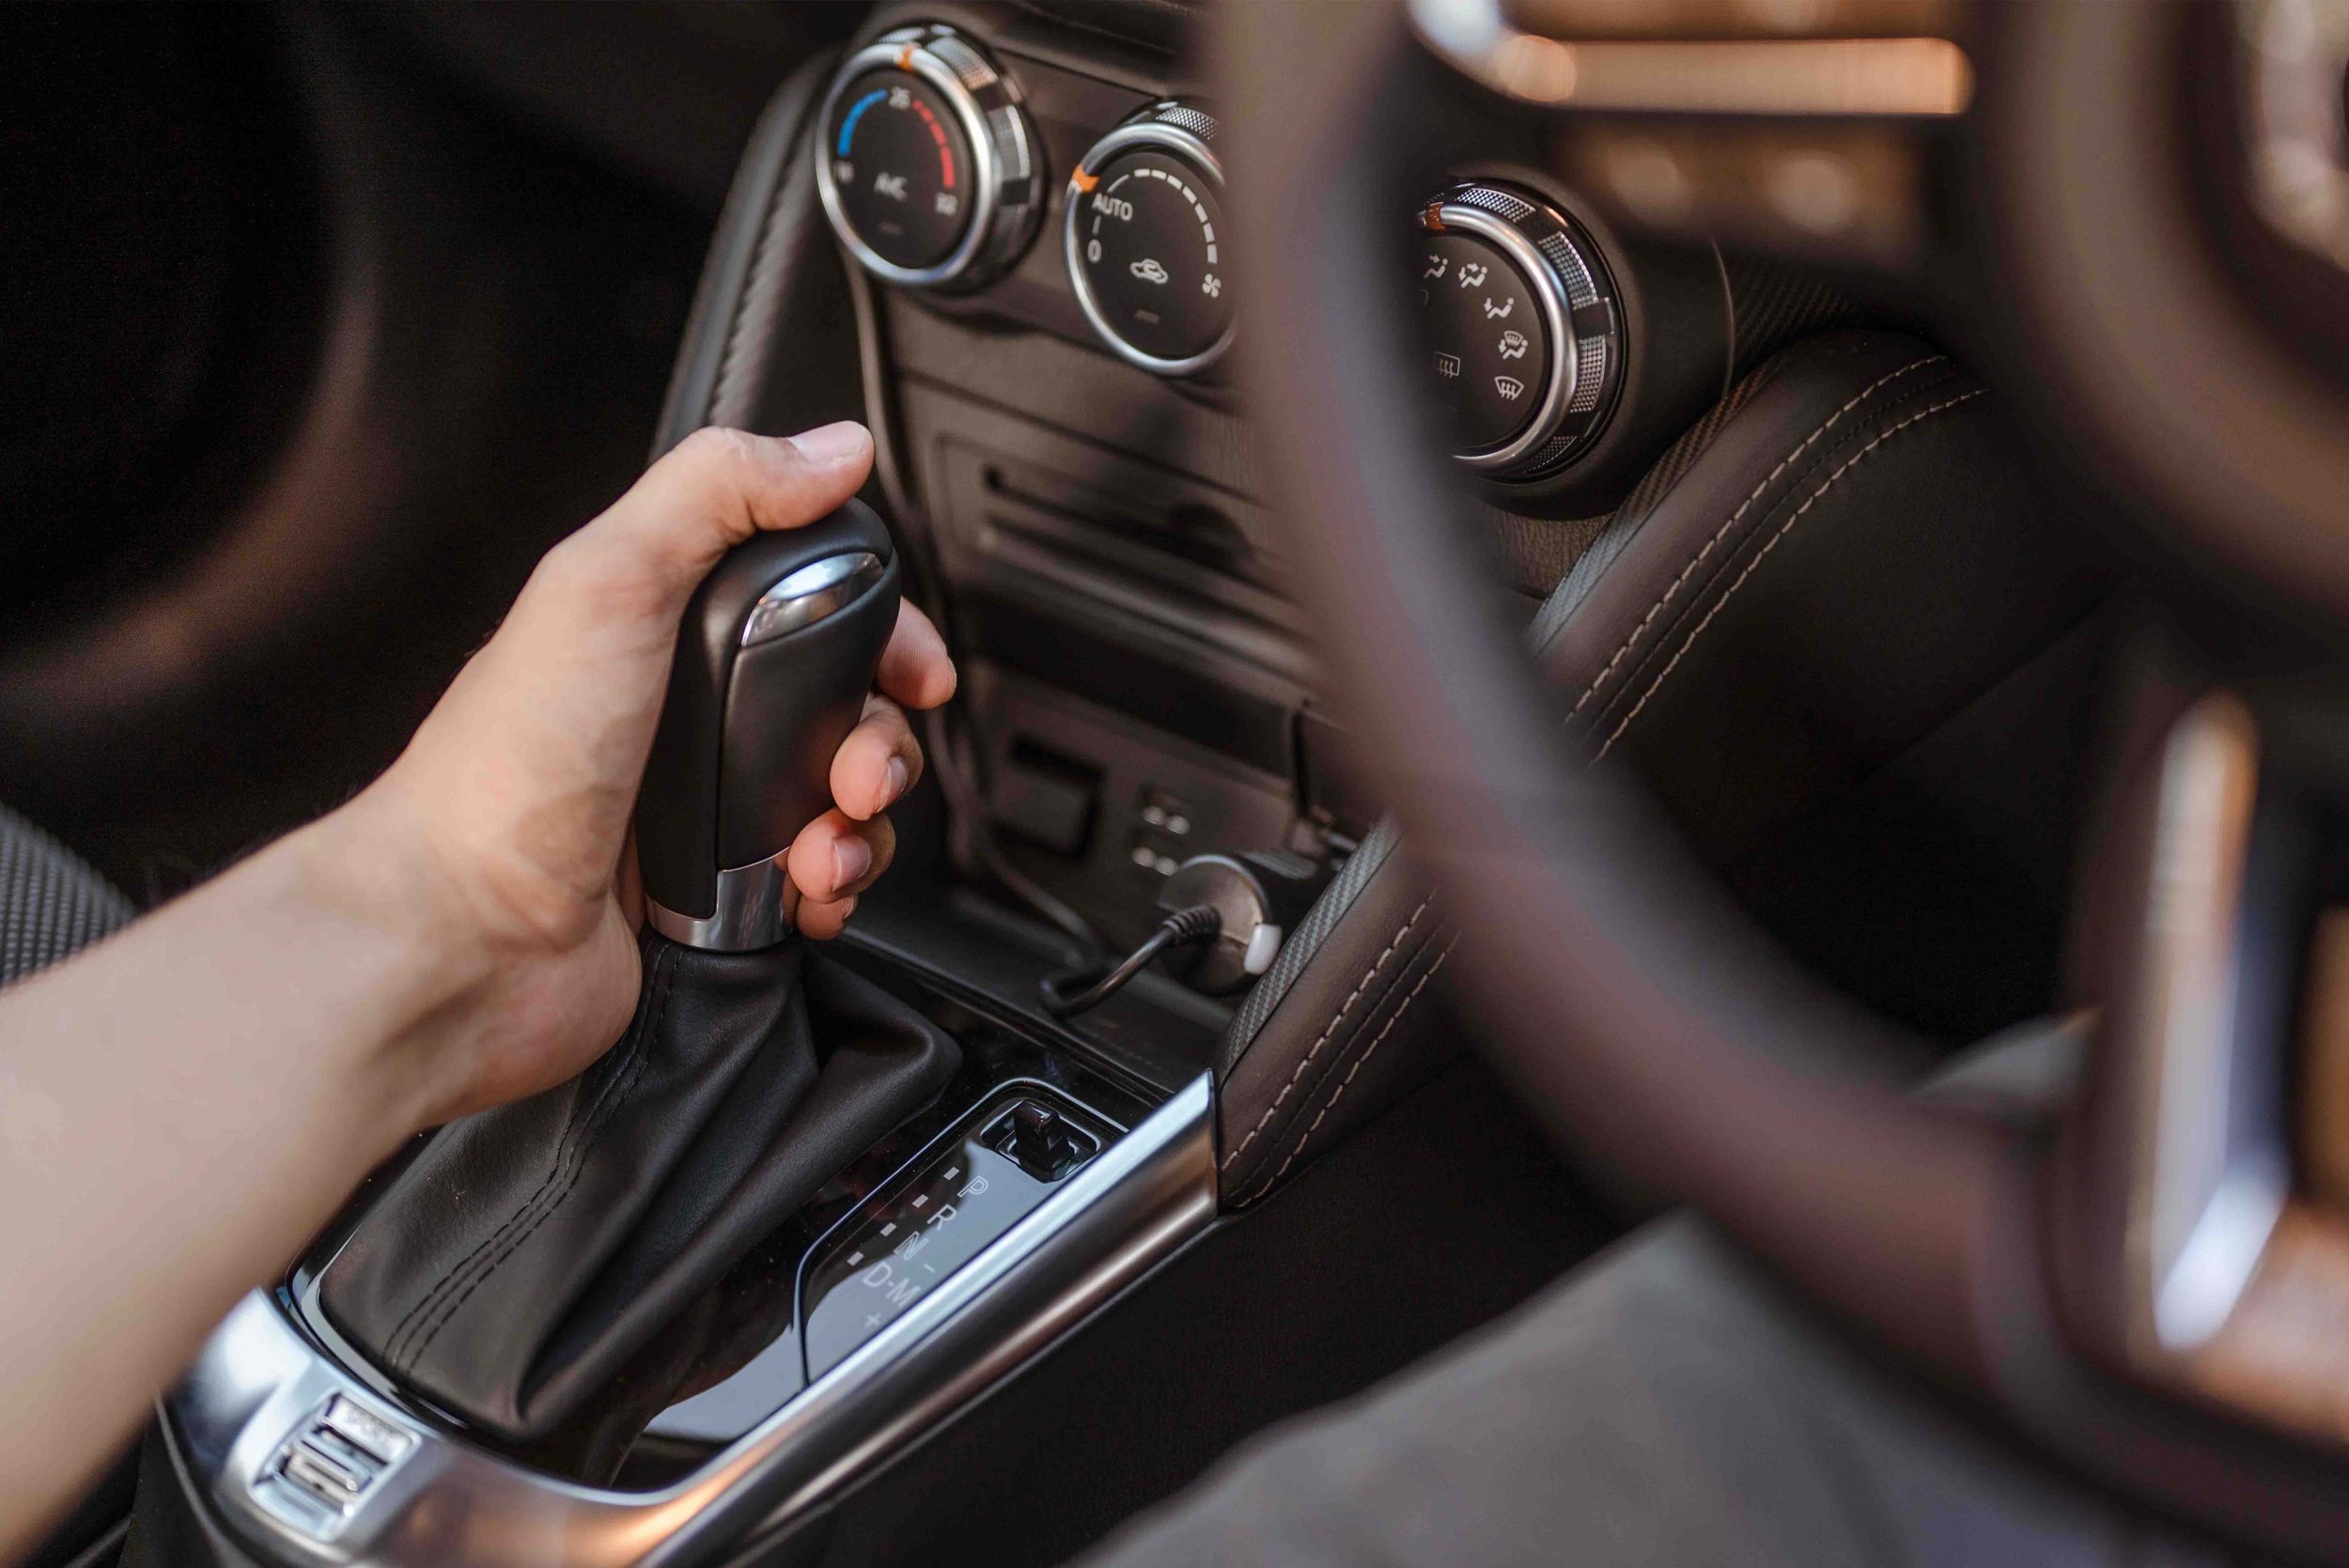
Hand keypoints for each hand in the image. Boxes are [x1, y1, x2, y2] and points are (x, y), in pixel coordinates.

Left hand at [330, 422, 955, 1123]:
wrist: (466, 937)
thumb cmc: (505, 771)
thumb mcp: (606, 583)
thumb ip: (716, 491)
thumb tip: (830, 449)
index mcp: (662, 628)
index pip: (812, 605)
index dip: (880, 631)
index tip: (911, 665)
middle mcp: (687, 716)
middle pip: (850, 709)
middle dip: (882, 742)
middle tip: (859, 769)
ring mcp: (706, 810)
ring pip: (848, 800)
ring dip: (865, 822)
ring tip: (825, 841)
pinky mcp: (722, 897)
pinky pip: (823, 883)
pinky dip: (836, 888)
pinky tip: (806, 890)